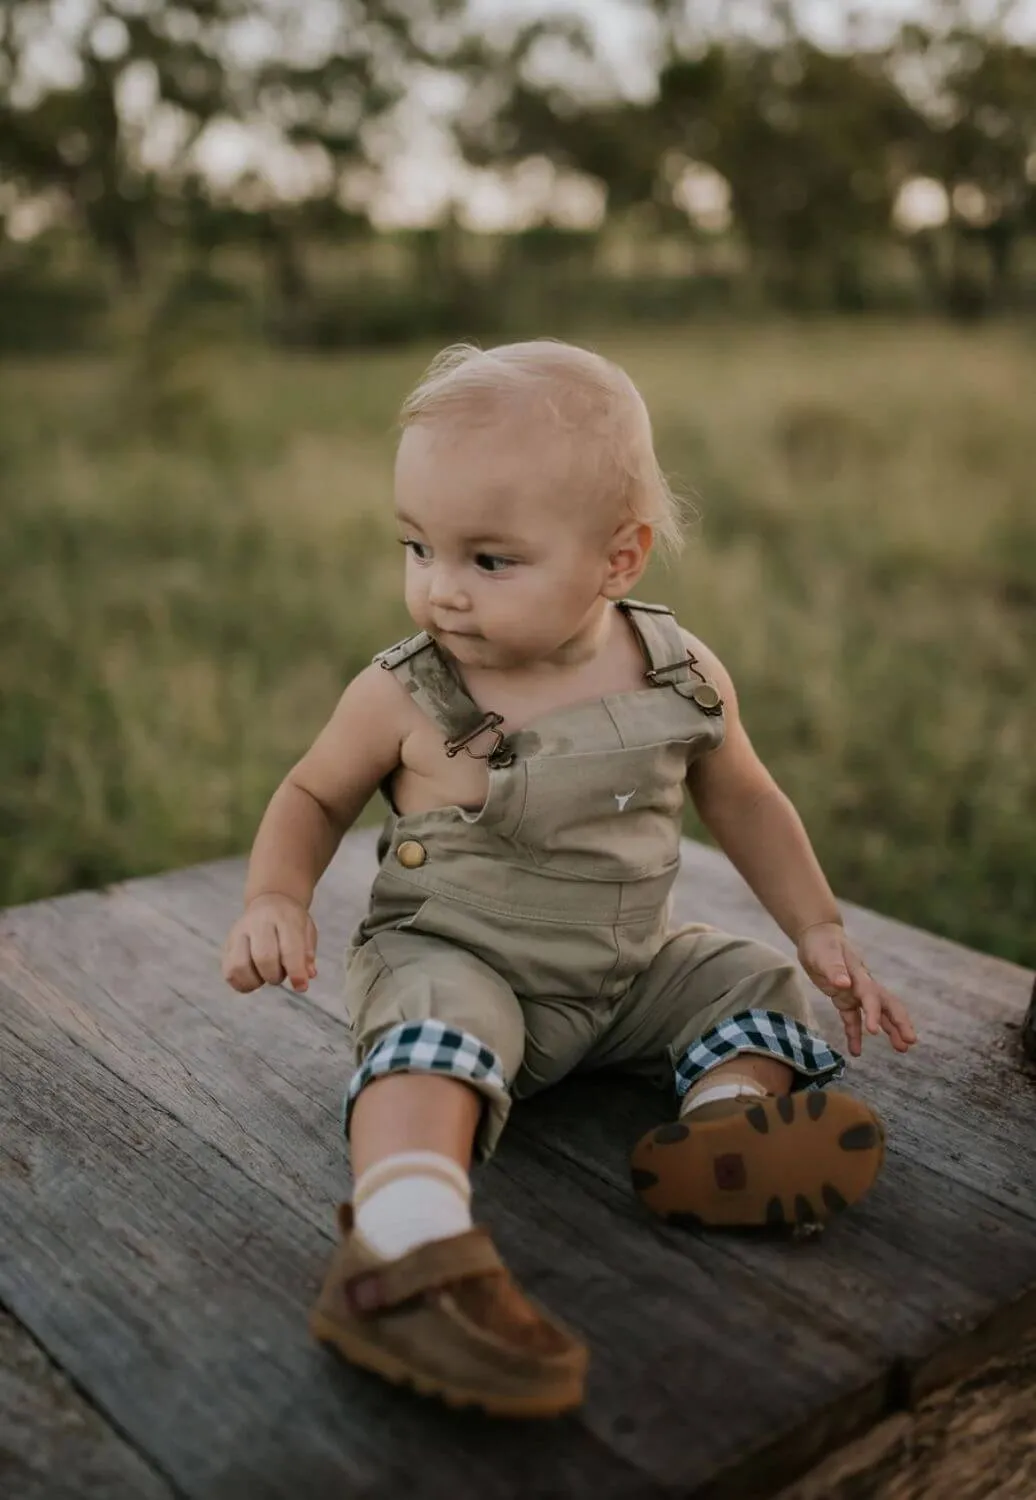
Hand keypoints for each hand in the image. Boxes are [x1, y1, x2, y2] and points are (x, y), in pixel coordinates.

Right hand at [221, 893, 317, 993]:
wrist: (270, 900)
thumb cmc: (291, 921)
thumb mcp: (307, 930)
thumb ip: (308, 953)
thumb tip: (308, 975)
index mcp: (283, 917)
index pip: (289, 948)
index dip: (296, 972)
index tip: (301, 987)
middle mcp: (258, 923)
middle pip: (263, 957)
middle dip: (275, 976)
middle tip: (281, 975)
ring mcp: (239, 933)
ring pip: (239, 966)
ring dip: (255, 981)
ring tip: (264, 977)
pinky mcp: (227, 944)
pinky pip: (228, 971)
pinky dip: (241, 983)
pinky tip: (253, 980)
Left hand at [796, 922, 916, 1057]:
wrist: (817, 935)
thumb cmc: (821, 944)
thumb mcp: (823, 954)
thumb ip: (833, 968)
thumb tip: (844, 983)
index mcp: (859, 975)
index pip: (870, 996)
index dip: (873, 1013)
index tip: (874, 1032)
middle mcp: (862, 986)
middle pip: (887, 1005)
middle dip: (899, 1023)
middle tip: (909, 1042)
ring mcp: (856, 993)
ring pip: (877, 1014)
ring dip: (889, 1030)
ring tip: (901, 1049)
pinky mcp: (845, 999)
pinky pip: (853, 1020)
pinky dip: (855, 1035)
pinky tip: (856, 1051)